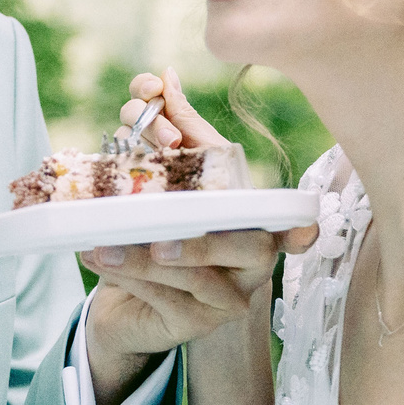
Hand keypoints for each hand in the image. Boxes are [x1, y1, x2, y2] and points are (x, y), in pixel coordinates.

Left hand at [79, 68, 315, 404]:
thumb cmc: (157, 228)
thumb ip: (176, 130)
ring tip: (103, 244)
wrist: (126, 300)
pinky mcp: (195, 327)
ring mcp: (229, 300)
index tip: (306, 232)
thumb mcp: (169, 177)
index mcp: (254, 224)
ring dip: (145, 262)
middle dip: (202, 245)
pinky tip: (96, 257)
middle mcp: (254, 265)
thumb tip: (164, 77)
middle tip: (159, 241)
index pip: (286, 224)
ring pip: (196, 281)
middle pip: (248, 254)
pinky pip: (165, 301)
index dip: (298, 228)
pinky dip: (129, 278)